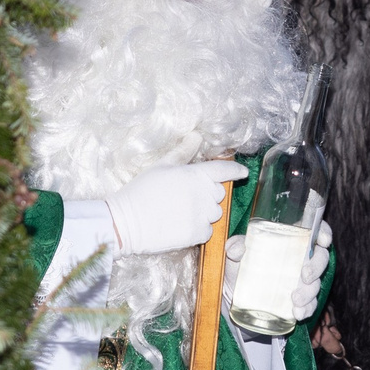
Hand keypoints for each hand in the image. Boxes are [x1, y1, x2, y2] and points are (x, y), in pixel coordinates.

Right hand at [103, 160, 246, 254]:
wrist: (127, 221)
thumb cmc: (142, 190)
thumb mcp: (162, 166)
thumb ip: (183, 152)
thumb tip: (197, 136)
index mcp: (196, 174)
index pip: (224, 169)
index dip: (236, 170)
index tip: (243, 172)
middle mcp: (204, 194)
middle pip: (219, 193)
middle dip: (209, 194)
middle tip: (187, 197)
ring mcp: (202, 215)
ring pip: (215, 213)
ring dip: (204, 213)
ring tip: (181, 212)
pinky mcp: (197, 234)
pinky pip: (208, 231)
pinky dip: (198, 229)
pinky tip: (180, 225)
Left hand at [223, 221, 332, 322]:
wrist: (236, 291)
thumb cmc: (241, 263)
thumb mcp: (235, 252)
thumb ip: (235, 246)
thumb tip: (236, 250)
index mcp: (291, 239)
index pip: (315, 229)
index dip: (324, 232)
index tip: (323, 241)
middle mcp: (301, 258)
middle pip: (321, 258)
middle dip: (316, 267)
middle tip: (305, 276)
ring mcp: (302, 280)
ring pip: (316, 283)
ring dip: (309, 293)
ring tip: (296, 301)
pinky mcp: (300, 299)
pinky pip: (310, 304)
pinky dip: (307, 309)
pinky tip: (298, 313)